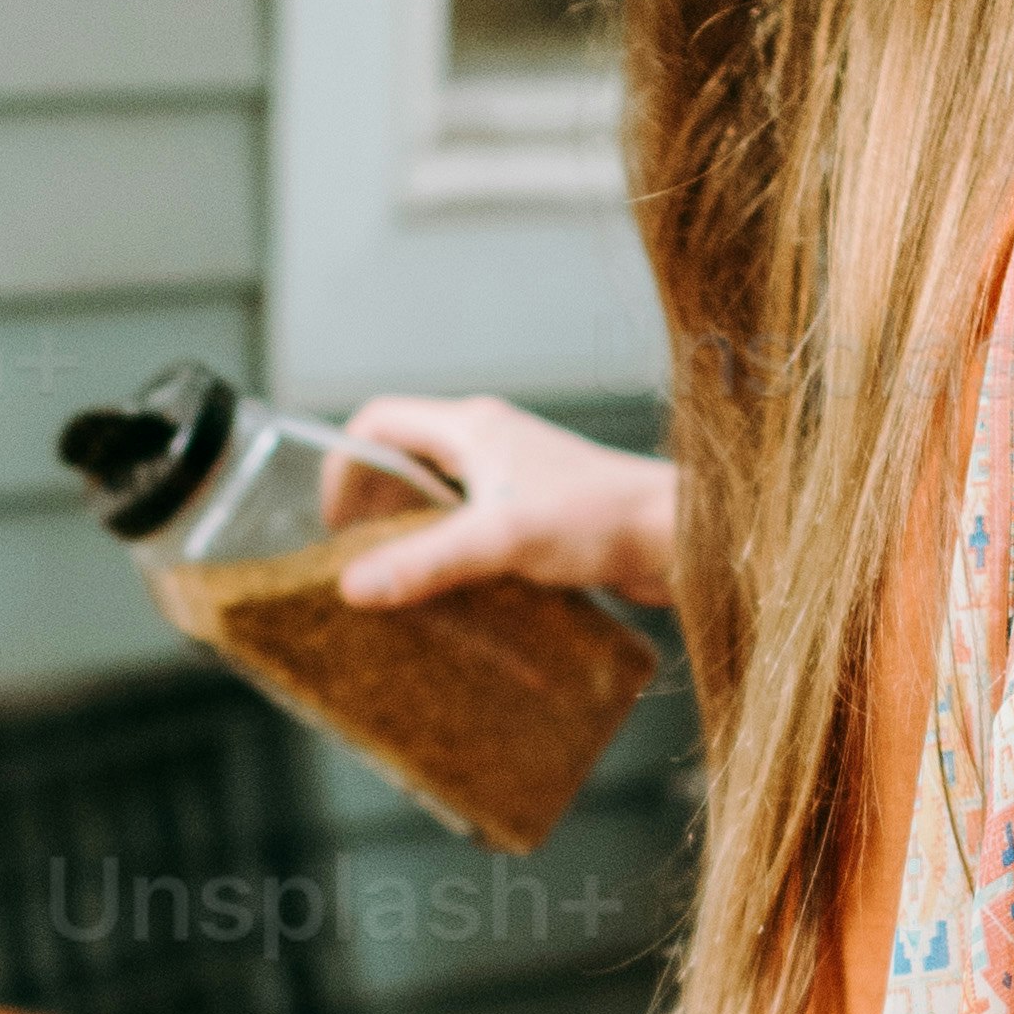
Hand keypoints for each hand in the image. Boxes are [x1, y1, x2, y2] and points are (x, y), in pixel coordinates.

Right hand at [327, 393, 677, 616]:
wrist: (676, 537)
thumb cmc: (599, 520)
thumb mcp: (499, 540)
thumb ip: (425, 561)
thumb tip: (353, 586)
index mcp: (472, 427)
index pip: (379, 420)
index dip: (344, 463)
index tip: (336, 522)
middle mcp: (490, 442)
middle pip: (404, 459)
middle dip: (373, 505)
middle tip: (361, 558)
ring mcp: (515, 477)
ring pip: (440, 495)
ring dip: (414, 532)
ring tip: (400, 581)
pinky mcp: (537, 512)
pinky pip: (475, 523)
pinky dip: (453, 551)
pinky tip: (454, 593)